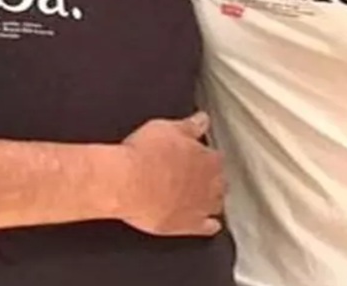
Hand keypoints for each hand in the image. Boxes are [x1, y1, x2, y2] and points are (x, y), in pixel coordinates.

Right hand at [116, 113, 224, 236]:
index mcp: (207, 158)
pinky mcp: (187, 225)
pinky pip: (207, 227)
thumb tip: (202, 120)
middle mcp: (209, 183)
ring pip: (217, 204)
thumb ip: (189, 126)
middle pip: (220, 182)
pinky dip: (210, 226)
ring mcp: (200, 205)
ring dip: (214, 200)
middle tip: (202, 178)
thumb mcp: (167, 128)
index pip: (216, 157)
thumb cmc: (143, 155)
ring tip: (208, 199)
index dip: (206, 158)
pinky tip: (211, 225)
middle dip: (213, 180)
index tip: (199, 157)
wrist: (126, 183)